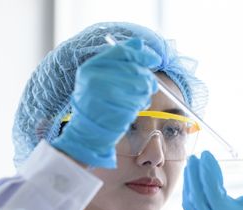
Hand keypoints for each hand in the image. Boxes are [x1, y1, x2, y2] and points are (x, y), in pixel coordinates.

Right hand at [52, 38, 159, 167]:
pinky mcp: (116, 110)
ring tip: (138, 98)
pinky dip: (141, 105)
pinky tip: (133, 108)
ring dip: (145, 93)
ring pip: (140, 86)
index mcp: (91, 67)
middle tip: (151, 85)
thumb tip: (140, 44)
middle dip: (148, 77)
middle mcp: (95, 79)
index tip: (156, 60)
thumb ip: (119, 60)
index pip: (122, 52)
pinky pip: (139, 102)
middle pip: (135, 70)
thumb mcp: (101, 78)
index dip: (142, 55)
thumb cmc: (96, 103)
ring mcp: (105, 96)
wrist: (87, 132)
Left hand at [182, 150, 242, 209]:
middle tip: (196, 156)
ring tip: (192, 163)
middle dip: (195, 171)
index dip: (208, 171)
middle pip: (197, 192)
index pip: (213, 190)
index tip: (206, 154)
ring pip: (189, 197)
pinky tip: (189, 177)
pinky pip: (186, 203)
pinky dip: (187, 188)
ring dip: (189, 178)